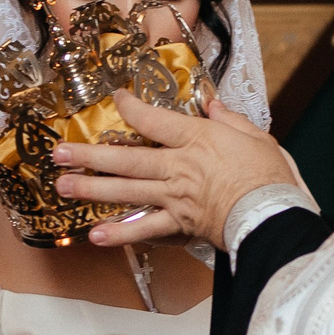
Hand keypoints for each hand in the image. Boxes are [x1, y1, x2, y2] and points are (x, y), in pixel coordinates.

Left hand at [51, 92, 299, 249]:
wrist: (274, 213)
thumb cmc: (269, 175)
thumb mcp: (255, 136)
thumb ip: (229, 120)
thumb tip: (212, 105)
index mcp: (196, 139)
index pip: (153, 119)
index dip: (129, 107)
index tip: (115, 98)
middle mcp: (178, 166)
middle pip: (126, 157)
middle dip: (89, 154)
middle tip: (59, 152)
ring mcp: (175, 197)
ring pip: (127, 190)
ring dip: (92, 189)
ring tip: (64, 187)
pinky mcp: (180, 224)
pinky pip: (146, 229)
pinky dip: (121, 234)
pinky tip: (96, 236)